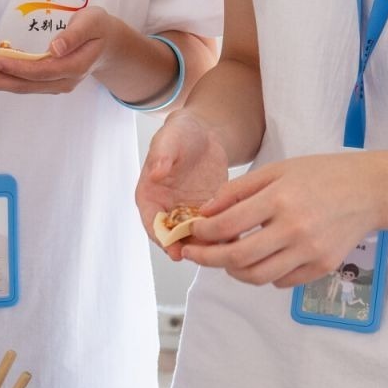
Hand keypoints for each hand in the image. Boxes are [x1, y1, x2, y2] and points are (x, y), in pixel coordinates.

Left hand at [0, 6, 123, 95]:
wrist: (108, 44)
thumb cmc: (98, 28)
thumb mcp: (92, 22)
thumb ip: (74, 35)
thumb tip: (54, 48)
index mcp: (74, 67)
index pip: (40, 71)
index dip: (15, 66)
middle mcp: (62, 81)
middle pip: (23, 85)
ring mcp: (54, 84)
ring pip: (19, 86)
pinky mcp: (46, 82)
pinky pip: (21, 81)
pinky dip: (1, 75)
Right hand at [136, 111, 231, 259]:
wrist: (204, 133)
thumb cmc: (181, 133)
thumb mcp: (169, 138)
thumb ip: (161, 154)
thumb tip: (155, 172)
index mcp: (150, 196)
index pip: (152, 224)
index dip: (163, 240)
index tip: (175, 251)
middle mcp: (167, 210)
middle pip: (175, 238)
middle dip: (190, 249)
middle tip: (206, 254)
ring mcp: (188, 213)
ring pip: (196, 239)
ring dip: (208, 246)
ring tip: (224, 248)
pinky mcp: (209, 213)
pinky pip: (215, 230)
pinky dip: (224, 236)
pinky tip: (238, 237)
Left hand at [179, 152, 384, 286]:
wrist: (370, 191)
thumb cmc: (321, 175)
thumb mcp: (277, 170)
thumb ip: (238, 190)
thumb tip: (206, 212)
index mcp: (280, 199)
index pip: (227, 225)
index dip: (202, 233)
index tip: (193, 233)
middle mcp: (294, 229)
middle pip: (237, 258)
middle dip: (208, 259)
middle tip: (195, 254)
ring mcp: (310, 251)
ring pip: (257, 276)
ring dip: (233, 271)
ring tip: (226, 258)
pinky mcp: (322, 267)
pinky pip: (281, 281)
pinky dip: (263, 274)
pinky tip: (260, 259)